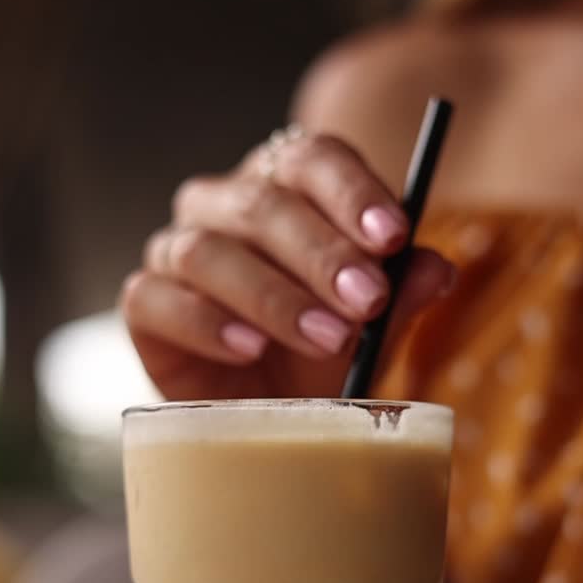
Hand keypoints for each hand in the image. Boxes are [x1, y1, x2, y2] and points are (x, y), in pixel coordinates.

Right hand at [121, 131, 453, 400]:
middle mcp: (225, 206)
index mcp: (286, 187)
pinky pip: (158, 298)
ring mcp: (177, 251)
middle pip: (263, 204)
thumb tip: (437, 268)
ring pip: (209, 251)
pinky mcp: (146, 304)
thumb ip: (401, 296)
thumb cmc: (318, 359)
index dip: (351, 191)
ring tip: (324, 337)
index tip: (393, 235)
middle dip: (322, 255)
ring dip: (273, 296)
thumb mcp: (371, 332)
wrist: (264, 423)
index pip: (312, 159)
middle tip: (368, 302)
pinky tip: (249, 350)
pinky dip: (207, 324)